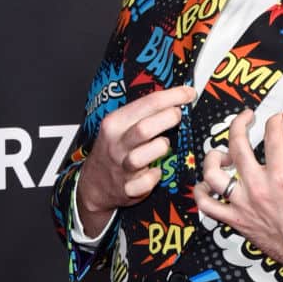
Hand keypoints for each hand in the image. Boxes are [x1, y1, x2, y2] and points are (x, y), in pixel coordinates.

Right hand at [75, 84, 197, 233]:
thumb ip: (143, 113)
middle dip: (168, 119)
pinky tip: (157, 171)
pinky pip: (146, 182)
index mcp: (115, 123)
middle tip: (179, 116)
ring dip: (159, 148)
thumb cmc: (114, 149)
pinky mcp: (127, 188)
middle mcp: (117, 144)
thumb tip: (175, 99)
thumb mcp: (120, 125)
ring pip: (142, 156)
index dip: (173, 96)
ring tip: (164, 145)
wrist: (94, 182)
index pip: (147, 103)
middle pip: (145, 128)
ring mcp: (121, 167)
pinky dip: (155, 176)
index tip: (188, 93)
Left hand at [195, 108, 282, 281]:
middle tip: (246, 118)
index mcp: (282, 176)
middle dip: (240, 124)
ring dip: (214, 158)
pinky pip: (208, 206)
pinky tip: (207, 184)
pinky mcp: (236, 221)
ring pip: (213, 174)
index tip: (277, 119)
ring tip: (224, 154)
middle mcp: (259, 188)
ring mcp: (244, 205)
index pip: (272, 134)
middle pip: (237, 146)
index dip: (275, 120)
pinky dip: (202, 193)